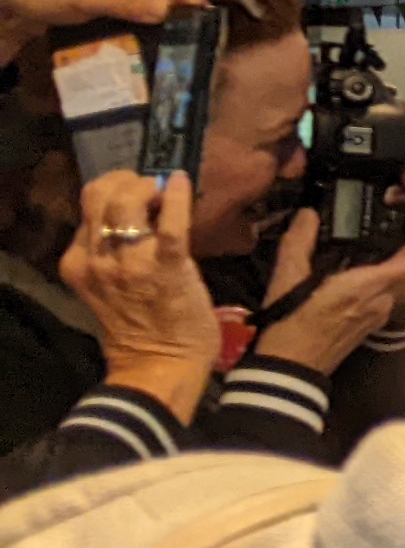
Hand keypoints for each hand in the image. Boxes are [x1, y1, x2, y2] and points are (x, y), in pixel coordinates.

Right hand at [64, 168, 216, 418]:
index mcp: (78, 263)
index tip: (138, 192)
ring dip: (149, 187)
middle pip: (99, 195)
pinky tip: (183, 184)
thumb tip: (138, 212)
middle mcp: (96, 260)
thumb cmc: (143, 327)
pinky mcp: (164, 267)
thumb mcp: (108, 285)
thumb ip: (111, 253)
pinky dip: (177, 197)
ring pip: (126, 201)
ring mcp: (128, 263)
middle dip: (127, 181)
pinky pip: (169, 222)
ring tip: (165, 192)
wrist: (160, 366)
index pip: (87, 207)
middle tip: (151, 186)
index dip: (113, 190)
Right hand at [252, 173, 404, 374]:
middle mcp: (383, 301)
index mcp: (368, 287)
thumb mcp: (287, 277)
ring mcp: (380, 314)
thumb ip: (299, 241)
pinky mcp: (373, 322)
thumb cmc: (290, 324)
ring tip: (397, 236)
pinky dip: (395, 273)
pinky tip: (377, 262)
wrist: (292, 367)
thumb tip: (309, 214)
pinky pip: (393, 292)